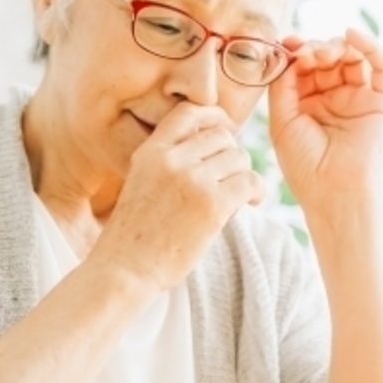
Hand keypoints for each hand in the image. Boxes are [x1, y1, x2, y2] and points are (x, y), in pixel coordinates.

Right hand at [91, 102, 265, 291]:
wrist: (125, 270)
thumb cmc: (135, 234)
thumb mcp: (142, 182)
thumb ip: (169, 161)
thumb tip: (215, 144)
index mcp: (151, 151)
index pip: (188, 112)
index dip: (214, 115)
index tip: (226, 127)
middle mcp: (171, 159)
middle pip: (222, 136)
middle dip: (232, 155)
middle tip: (231, 178)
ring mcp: (192, 180)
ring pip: (239, 157)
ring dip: (244, 175)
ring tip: (239, 195)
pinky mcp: (212, 204)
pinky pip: (250, 182)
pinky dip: (257, 191)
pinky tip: (251, 203)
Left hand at [268, 28, 382, 209]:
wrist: (334, 191)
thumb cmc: (304, 164)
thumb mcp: (281, 120)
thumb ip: (282, 84)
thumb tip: (290, 52)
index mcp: (306, 103)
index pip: (303, 65)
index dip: (296, 50)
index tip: (287, 44)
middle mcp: (333, 97)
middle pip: (326, 57)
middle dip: (315, 48)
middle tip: (306, 53)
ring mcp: (357, 97)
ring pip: (351, 56)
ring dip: (336, 46)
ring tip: (323, 53)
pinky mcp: (380, 100)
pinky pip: (381, 65)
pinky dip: (370, 45)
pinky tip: (352, 34)